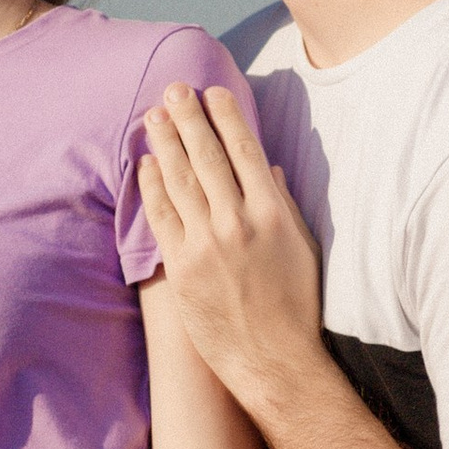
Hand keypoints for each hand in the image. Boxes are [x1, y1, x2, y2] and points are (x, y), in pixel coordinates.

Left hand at [135, 86, 323, 426]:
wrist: (274, 359)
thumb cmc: (296, 305)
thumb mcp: (302, 247)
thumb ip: (283, 204)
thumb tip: (270, 168)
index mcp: (272, 212)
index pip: (244, 151)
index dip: (225, 117)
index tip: (213, 92)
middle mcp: (238, 222)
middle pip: (206, 157)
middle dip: (188, 118)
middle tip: (173, 89)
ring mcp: (206, 244)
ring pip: (180, 181)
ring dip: (165, 144)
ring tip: (152, 116)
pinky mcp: (182, 268)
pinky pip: (162, 218)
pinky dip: (152, 188)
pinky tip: (146, 165)